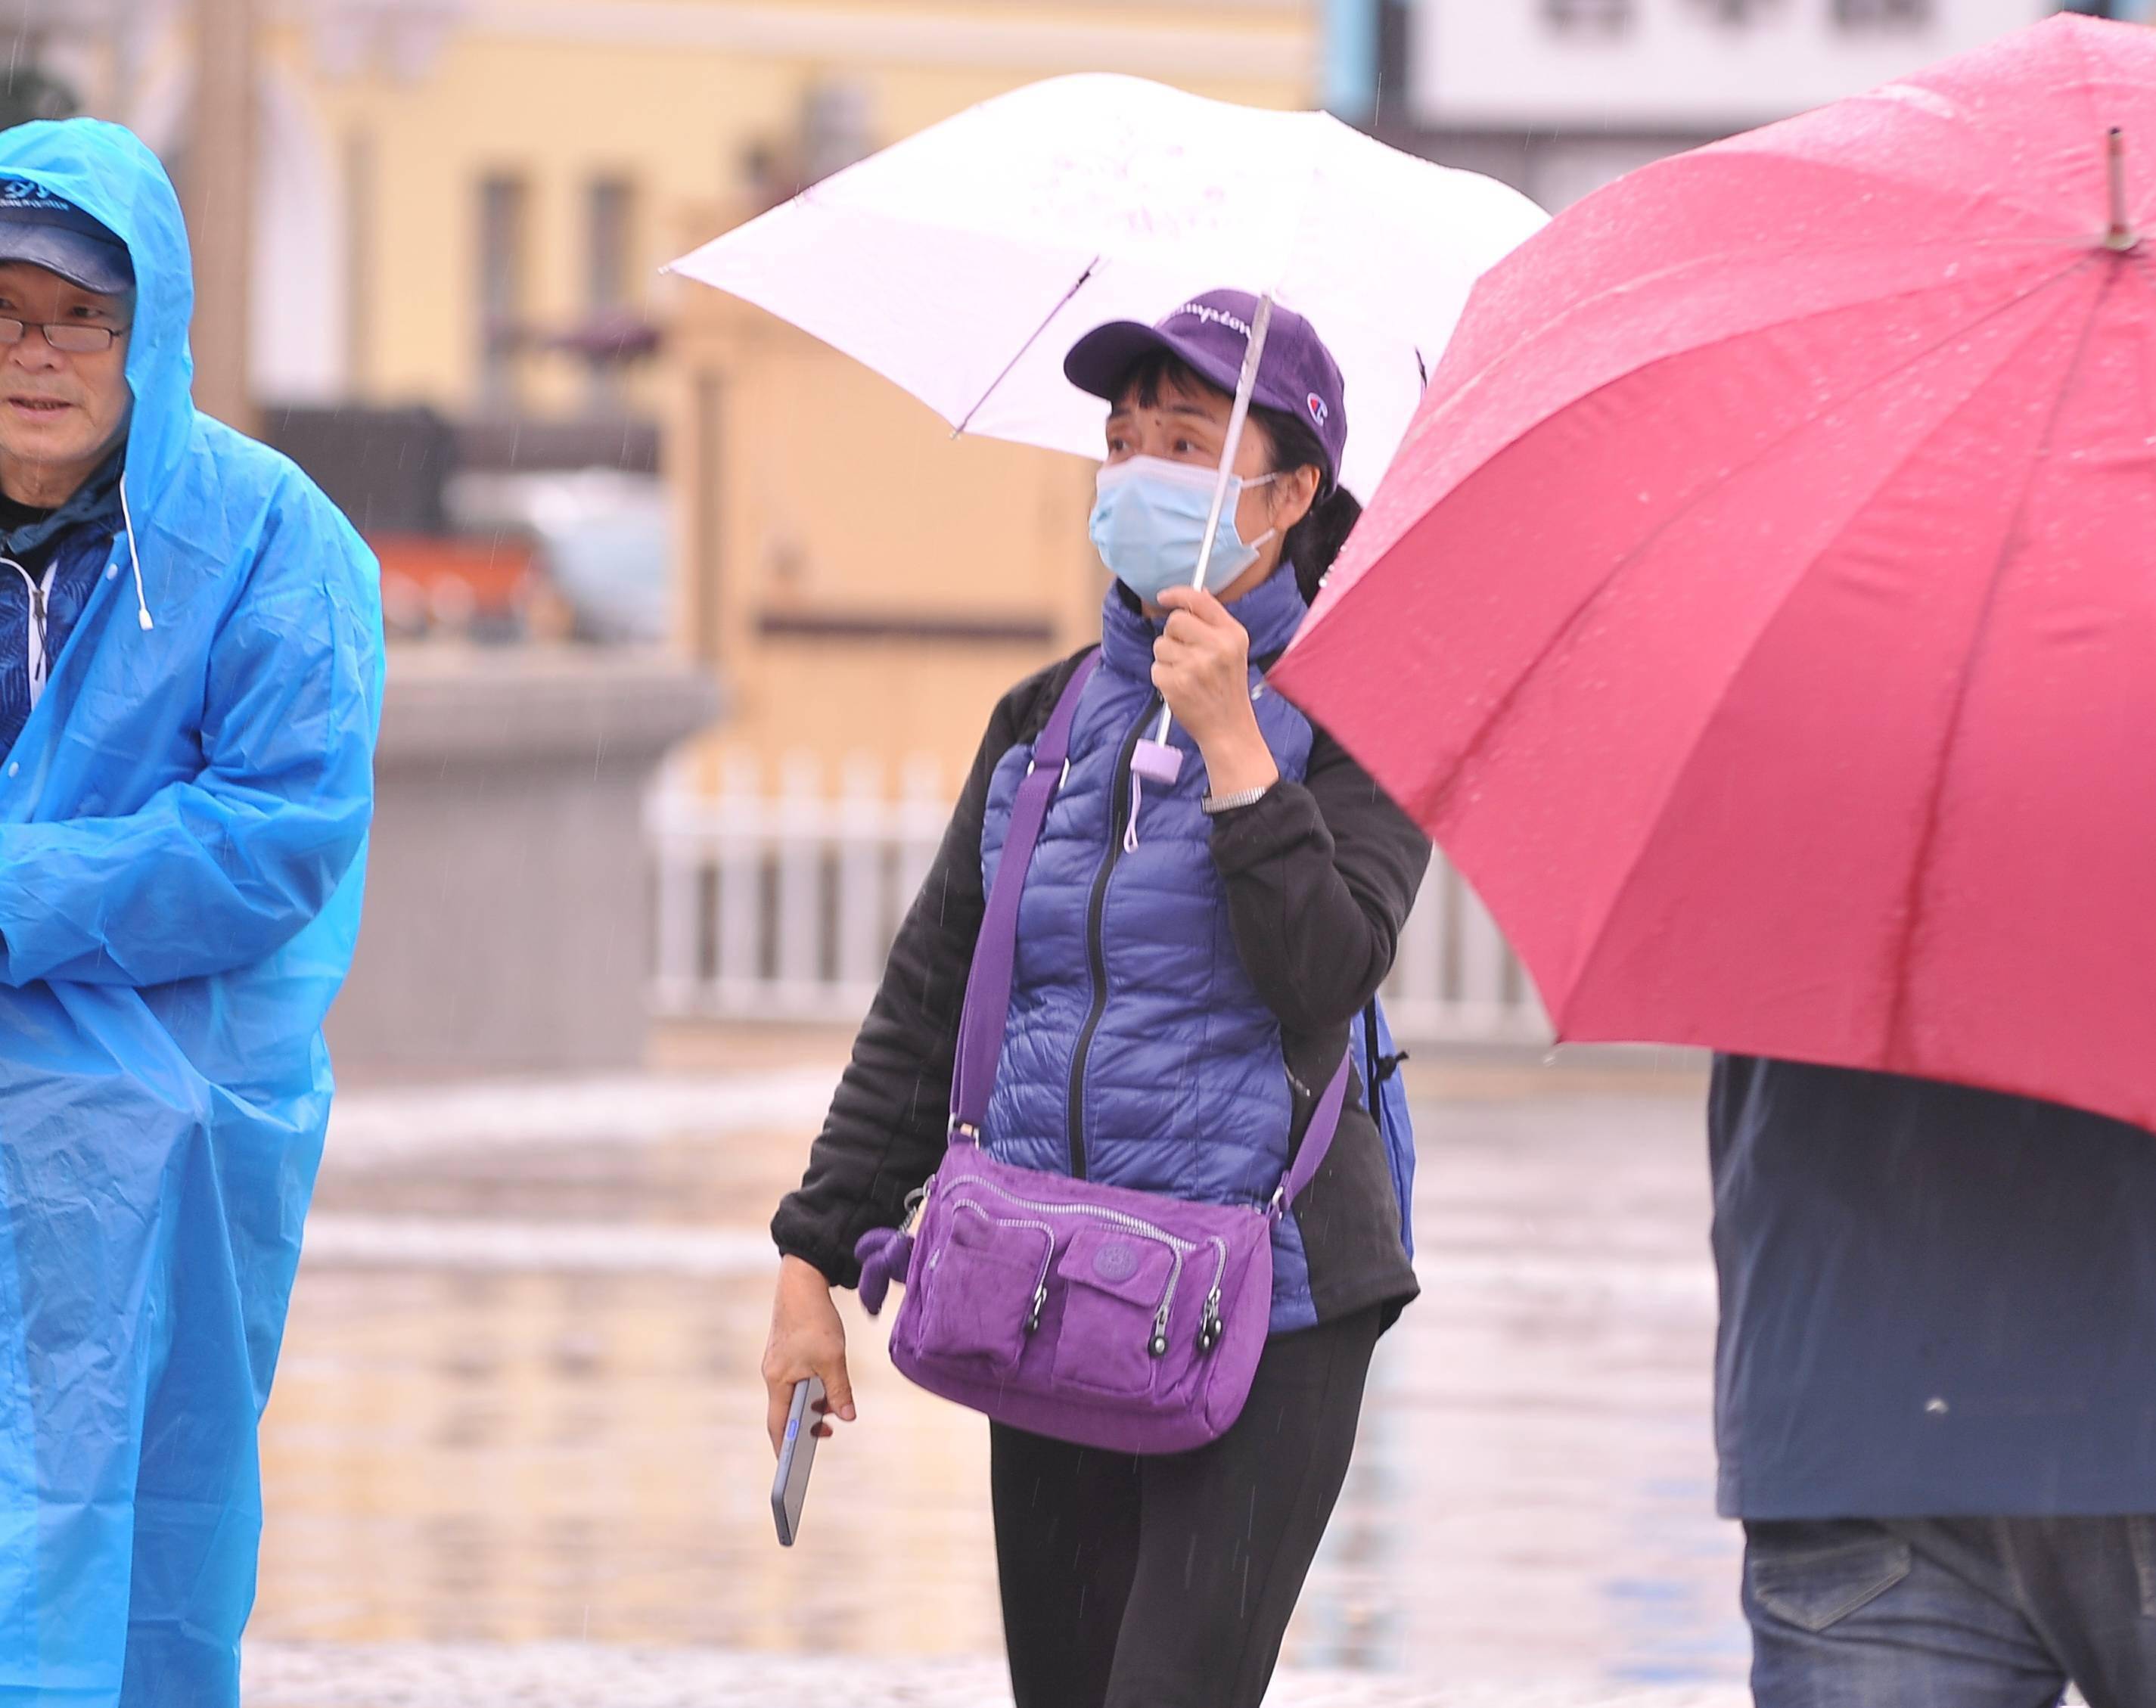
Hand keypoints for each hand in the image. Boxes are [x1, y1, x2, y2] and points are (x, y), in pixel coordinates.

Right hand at [763, 1254, 856, 1456]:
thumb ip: (839, 1391)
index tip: (791, 1467)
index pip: (777, 1425)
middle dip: (805, 1426)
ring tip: (835, 1407)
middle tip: (827, 1434)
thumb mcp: (832, 1359)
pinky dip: (811, 1388)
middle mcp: (773, 1374)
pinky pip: (796, 1379)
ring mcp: (778, 1363)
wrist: (801, 1282)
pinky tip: (829, 1383)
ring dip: (813, 1404)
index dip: (783, 1448)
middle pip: (785, 1412)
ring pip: (794, 1394)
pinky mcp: (785, 1352)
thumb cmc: (814, 1320)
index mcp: (778, 1380)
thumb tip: (848, 1418)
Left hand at [1153, 586, 1280, 794]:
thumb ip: (1215, 622)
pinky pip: (1155, 668)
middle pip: (1175, 621)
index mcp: (1232, 635)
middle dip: (1173, 634)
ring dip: (1167, 658)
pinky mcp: (1176, 683)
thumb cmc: (1227, 688)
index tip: (1163, 597)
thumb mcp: (1234, 650)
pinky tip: (1180, 688)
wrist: (1228, 729)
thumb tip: (1198, 592)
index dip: (1177, 594)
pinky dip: (1163, 678)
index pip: (1200, 600)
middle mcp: (1216, 647)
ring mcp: (1195, 666)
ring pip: (1161, 645)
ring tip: (1186, 674)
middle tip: (1184, 653)